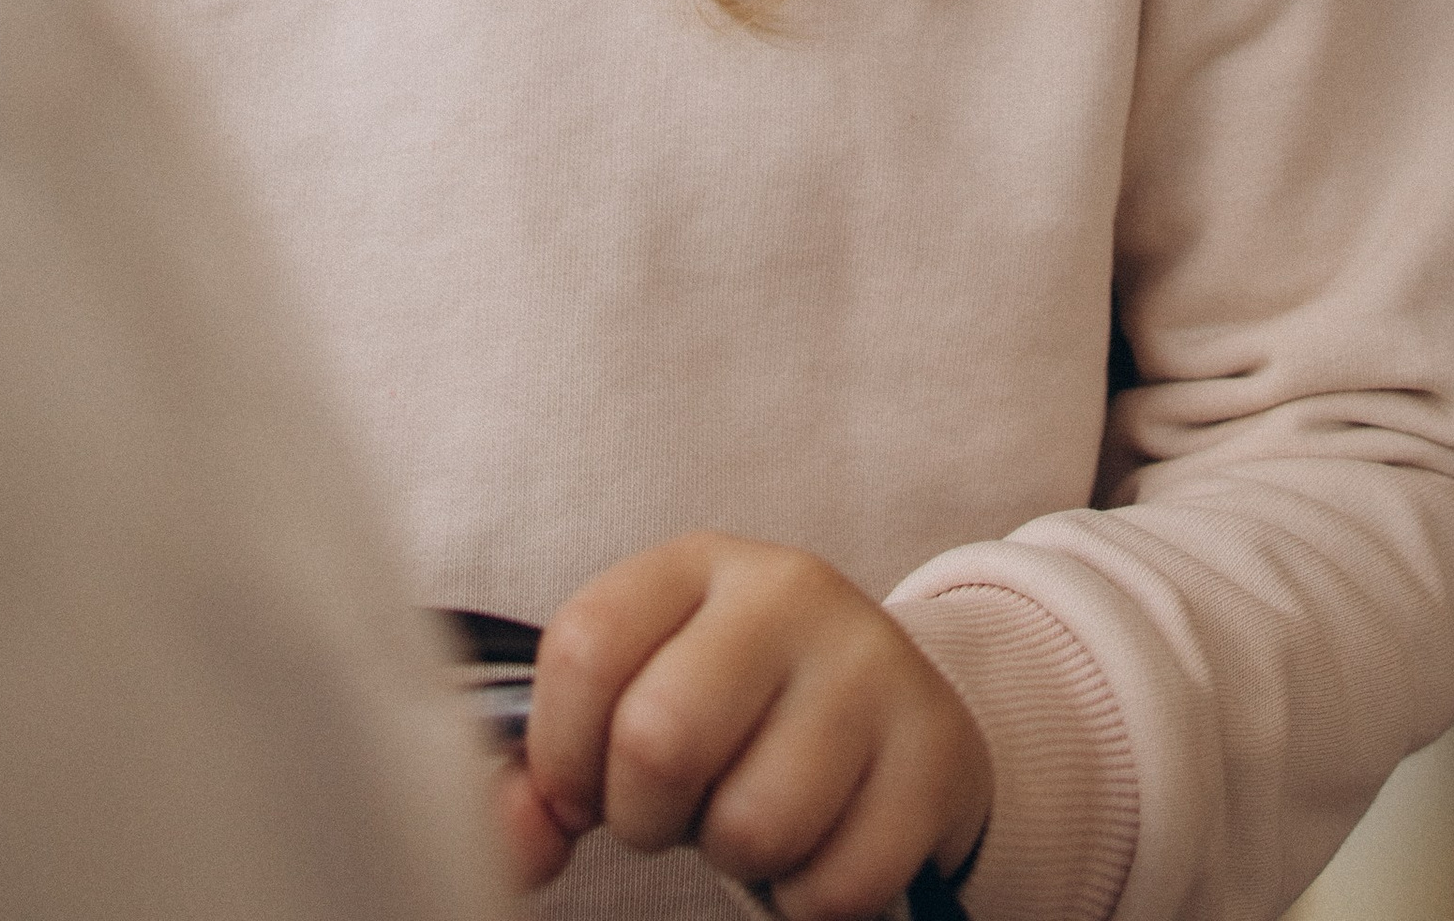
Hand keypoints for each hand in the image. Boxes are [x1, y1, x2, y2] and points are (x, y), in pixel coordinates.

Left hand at [496, 534, 991, 909]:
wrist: (891, 710)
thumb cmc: (736, 712)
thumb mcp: (638, 700)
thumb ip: (550, 771)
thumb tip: (516, 845)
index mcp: (698, 565)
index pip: (584, 647)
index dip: (561, 750)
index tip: (584, 783)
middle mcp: (789, 591)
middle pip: (660, 736)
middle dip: (647, 813)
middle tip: (678, 807)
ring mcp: (871, 665)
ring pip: (753, 823)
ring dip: (739, 856)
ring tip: (756, 809)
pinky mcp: (936, 752)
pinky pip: (836, 885)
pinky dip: (810, 896)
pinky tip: (822, 839)